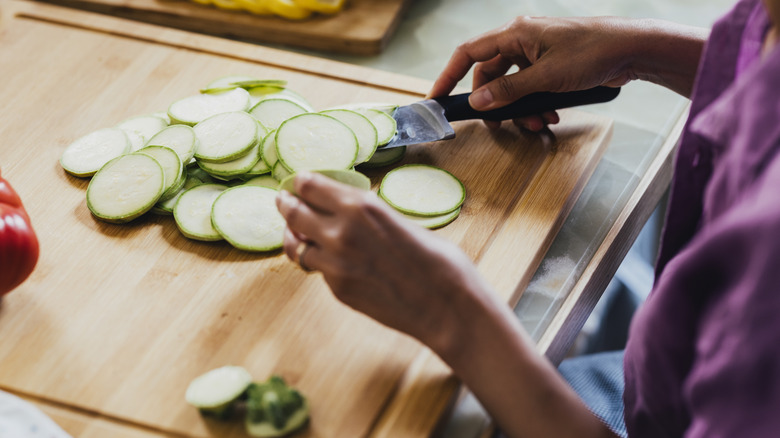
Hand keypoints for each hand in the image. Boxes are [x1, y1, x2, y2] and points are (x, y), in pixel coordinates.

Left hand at [275, 171, 494, 353]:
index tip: (296, 182)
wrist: (447, 306)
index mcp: (360, 206)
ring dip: (293, 236)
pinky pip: (317, 269)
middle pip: (293, 212)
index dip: (300, 182)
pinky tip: (325, 258)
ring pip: (295, 245)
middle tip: (282, 200)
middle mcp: (340, 232)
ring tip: (295, 232)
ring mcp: (335, 265)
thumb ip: (369, 214)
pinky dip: (316, 260)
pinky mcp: (337, 289)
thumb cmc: (438, 261)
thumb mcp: (401, 221)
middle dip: (285, 204)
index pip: (309, 185)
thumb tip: (350, 209)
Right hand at [429, 16, 706, 130]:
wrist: (631, 50)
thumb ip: (509, 91)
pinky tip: (550, 115)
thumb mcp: (546, 77)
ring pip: (511, 85)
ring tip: (536, 123)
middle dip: (496, 103)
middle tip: (502, 124)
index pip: (468, 53)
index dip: (449, 75)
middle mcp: (521, 40)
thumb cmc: (592, 53)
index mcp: (515, 33)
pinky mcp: (550, 64)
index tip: (437, 97)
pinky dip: (534, 104)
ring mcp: (536, 52)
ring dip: (519, 108)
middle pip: (490, 75)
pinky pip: (529, 87)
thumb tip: (479, 102)